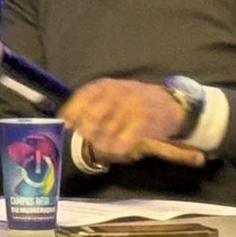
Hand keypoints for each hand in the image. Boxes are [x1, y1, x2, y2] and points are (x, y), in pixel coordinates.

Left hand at [60, 78, 188, 161]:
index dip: (71, 115)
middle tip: (90, 141)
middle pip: (90, 121)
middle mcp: (117, 94)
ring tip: (106, 147)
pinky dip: (117, 151)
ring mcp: (130, 109)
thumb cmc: (135, 100)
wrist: (170, 104)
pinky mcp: (142, 125)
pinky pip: (121, 144)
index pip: (80, 100)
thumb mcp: (112, 93)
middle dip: (87, 134)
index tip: (68, 126)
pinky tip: (119, 150)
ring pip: (105, 135)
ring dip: (102, 146)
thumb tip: (66, 120)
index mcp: (106, 85)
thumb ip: (90, 102)